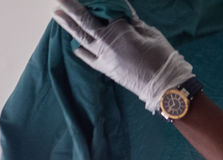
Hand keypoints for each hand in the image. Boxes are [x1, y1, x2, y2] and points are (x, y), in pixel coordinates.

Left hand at [52, 0, 193, 111]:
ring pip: (81, 38)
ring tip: (57, 15)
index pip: (104, 9)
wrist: (165, 87)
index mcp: (119, 29)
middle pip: (84, 21)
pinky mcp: (106, 70)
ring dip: (68, 25)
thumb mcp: (151, 33)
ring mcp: (103, 57)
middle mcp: (106, 42)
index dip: (97, 2)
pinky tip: (74, 45)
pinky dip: (80, 50)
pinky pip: (88, 58)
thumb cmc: (162, 58)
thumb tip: (123, 13)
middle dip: (71, 8)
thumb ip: (134, 21)